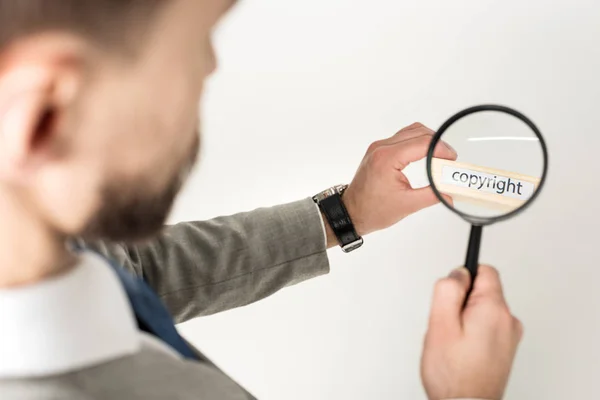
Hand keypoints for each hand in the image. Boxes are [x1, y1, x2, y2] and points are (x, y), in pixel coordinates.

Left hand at [342, 122, 456, 236]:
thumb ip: (432, 196)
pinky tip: (425, 155)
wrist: (351, 212)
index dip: (442, 149)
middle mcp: (381, 148)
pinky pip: (402, 138)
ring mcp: (379, 147)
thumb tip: (449, 192)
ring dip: (428, 140)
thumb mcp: (407, 205)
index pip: (422, 143)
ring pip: (410, 131)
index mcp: (387, 159)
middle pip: (418, 132)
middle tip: (448, 159)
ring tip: (439, 157)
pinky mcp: (379, 150)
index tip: (452, 159)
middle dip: (437, 143)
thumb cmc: (371, 210)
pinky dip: (417, 142)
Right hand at [421, 266, 522, 399]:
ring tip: (454, 342)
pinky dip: (473, 333)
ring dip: (466, 320)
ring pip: (483, 310)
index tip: (452, 292)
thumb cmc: (453, 374)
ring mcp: (509, 336)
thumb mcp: (439, 324)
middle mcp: (508, 320)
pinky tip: (462, 351)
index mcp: (493, 309)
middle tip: (448, 325)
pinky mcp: (506, 348)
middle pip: (482, 291)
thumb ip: (448, 290)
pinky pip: (487, 327)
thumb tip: (458, 272)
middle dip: (461, 302)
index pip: (484, 270)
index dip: (462, 277)